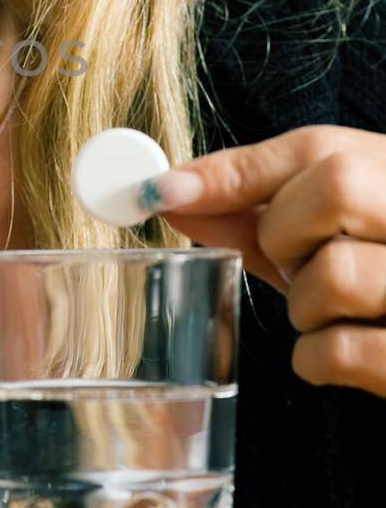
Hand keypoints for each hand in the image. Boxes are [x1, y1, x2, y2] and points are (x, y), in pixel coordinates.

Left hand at [143, 125, 385, 397]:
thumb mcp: (341, 232)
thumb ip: (260, 212)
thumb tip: (172, 193)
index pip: (321, 146)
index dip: (234, 168)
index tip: (162, 190)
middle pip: (333, 185)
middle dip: (283, 233)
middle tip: (294, 264)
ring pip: (332, 273)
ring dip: (304, 306)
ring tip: (336, 314)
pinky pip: (339, 353)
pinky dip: (316, 360)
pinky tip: (344, 359)